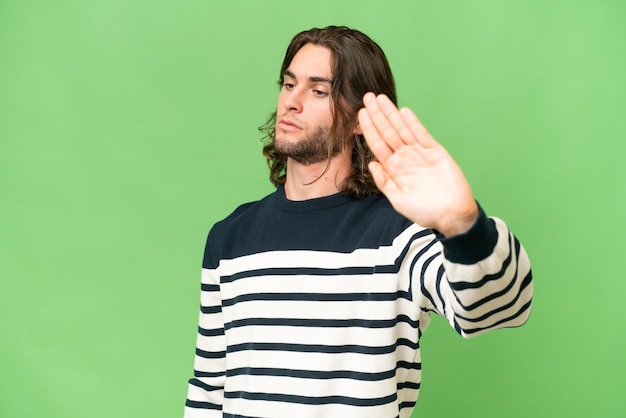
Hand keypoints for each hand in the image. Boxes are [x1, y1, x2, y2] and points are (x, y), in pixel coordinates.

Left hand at [358, 93, 477, 236]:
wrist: (452, 215)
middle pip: (388, 132)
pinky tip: (403, 111)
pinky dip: (413, 123)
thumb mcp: (398, 199)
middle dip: (377, 115)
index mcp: (394, 169)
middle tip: (367, 96)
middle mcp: (405, 158)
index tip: (361, 113)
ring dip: (392, 114)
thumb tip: (371, 164)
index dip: (369, 129)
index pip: (378, 144)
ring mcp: (419, 154)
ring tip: (381, 99)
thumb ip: (384, 181)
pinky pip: (422, 134)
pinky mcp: (436, 151)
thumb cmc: (425, 211)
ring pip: (402, 129)